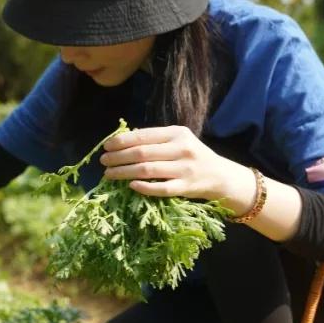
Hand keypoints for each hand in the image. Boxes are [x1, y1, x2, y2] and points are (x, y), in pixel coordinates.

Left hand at [99, 125, 249, 201]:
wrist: (220, 175)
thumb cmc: (192, 156)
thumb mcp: (178, 140)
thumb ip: (155, 139)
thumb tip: (123, 139)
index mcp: (177, 133)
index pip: (143, 136)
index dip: (121, 141)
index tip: (106, 146)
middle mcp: (182, 149)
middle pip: (142, 153)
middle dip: (118, 157)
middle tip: (103, 161)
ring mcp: (185, 169)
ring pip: (147, 170)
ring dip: (124, 172)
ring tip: (109, 174)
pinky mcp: (186, 187)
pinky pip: (161, 188)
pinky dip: (143, 187)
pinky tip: (130, 185)